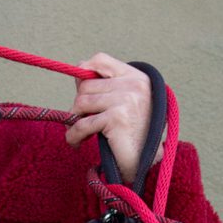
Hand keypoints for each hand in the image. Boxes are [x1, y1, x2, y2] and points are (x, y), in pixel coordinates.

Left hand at [65, 53, 163, 187]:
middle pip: (86, 85)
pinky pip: (82, 124)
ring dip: (74, 121)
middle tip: (81, 121)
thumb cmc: (135, 135)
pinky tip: (76, 143)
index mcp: (136, 77)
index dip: (84, 71)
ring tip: (80, 134)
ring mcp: (126, 99)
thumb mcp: (126, 103)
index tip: (80, 90)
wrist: (148, 162)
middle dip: (79, 105)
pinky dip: (74, 136)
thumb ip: (108, 88)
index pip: (101, 60)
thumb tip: (78, 75)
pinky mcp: (117, 118)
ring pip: (81, 102)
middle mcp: (133, 85)